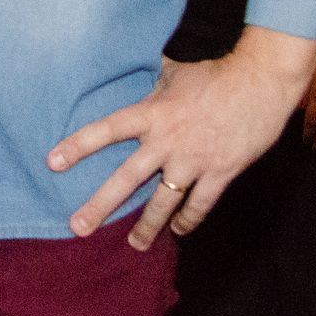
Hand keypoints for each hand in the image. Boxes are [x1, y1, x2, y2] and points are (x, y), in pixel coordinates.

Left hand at [48, 27, 315, 249]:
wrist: (263, 80)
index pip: (107, 130)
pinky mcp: (222, 172)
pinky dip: (189, 220)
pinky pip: (200, 204)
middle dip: (100, 205)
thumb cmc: (217, 70)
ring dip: (147, 226)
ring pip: (164, 202)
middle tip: (77, 227)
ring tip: (134, 245)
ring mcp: (194, 160)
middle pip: (127, 179)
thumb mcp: (176, 71)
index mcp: (152, 113)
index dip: (79, 145)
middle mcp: (168, 141)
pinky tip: (179, 231)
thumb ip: (154, 87)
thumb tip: (142, 78)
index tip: (53, 162)